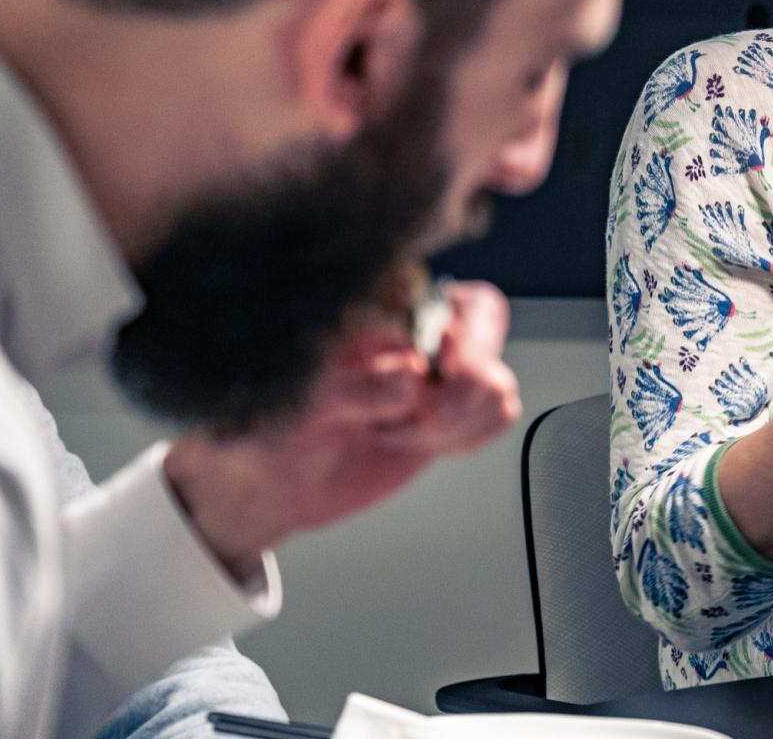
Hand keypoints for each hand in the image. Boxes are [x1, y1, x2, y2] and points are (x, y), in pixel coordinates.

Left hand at [164, 279, 520, 579]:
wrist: (280, 484)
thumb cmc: (273, 430)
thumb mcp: (297, 408)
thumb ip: (353, 388)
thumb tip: (411, 374)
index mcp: (375, 304)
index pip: (440, 288)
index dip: (448, 335)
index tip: (424, 373)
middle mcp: (415, 325)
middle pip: (485, 323)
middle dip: (461, 384)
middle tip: (421, 416)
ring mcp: (440, 365)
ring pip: (496, 379)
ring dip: (454, 421)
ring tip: (398, 433)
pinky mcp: (456, 405)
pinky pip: (499, 412)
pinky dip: (468, 436)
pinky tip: (423, 442)